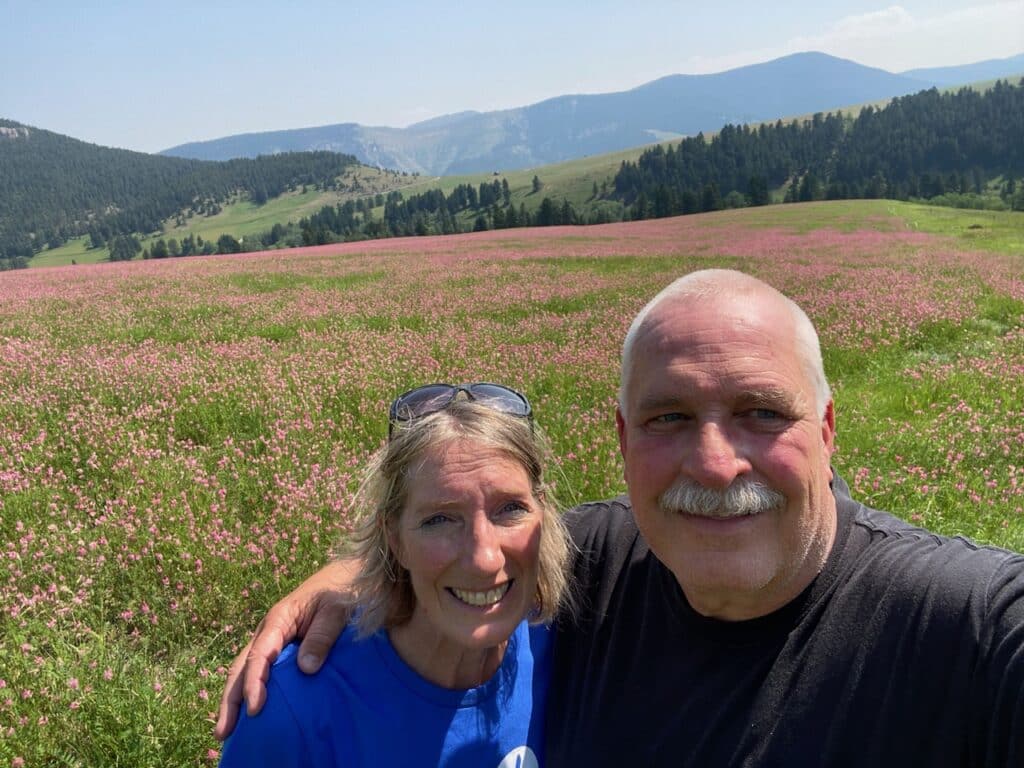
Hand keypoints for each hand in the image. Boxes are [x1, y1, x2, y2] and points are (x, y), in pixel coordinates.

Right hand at [214, 561, 357, 740]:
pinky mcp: (280, 646)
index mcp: (279, 619)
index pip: (259, 655)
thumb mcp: (336, 610)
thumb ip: (322, 636)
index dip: (254, 683)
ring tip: (227, 730)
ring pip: (245, 669)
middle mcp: (269, 631)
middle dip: (230, 699)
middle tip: (223, 732)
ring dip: (235, 698)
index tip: (255, 708)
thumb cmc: (341, 591)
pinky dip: (249, 689)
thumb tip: (305, 668)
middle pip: (241, 666)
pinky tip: (249, 710)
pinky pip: (260, 669)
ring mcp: (272, 639)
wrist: (345, 576)